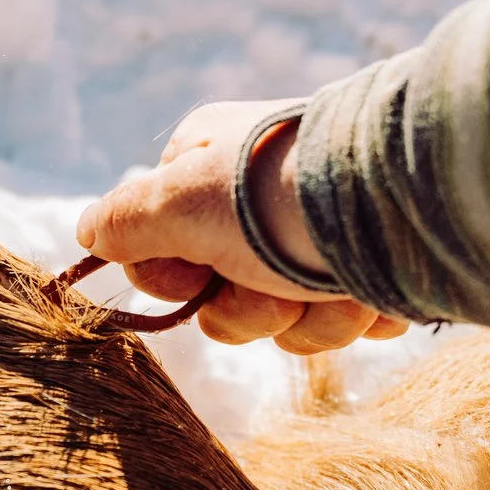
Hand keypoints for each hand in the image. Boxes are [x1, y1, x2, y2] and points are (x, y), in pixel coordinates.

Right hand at [76, 99, 408, 353]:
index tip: (203, 268)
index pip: (158, 254)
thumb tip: (85, 232)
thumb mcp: (178, 201)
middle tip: (279, 282)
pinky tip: (373, 287)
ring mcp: (317, 235)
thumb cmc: (277, 199)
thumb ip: (124, 221)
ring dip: (312, 317)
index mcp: (208, 168)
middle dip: (255, 307)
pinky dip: (359, 312)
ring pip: (287, 321)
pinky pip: (347, 320)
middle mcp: (259, 201)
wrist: (403, 207)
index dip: (177, 278)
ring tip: (338, 284)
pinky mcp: (374, 266)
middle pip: (225, 300)